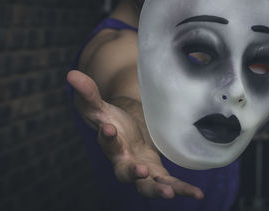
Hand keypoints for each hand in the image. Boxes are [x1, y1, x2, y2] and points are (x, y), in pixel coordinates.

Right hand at [66, 70, 203, 199]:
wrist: (124, 130)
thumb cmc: (109, 119)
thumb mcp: (99, 105)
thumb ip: (88, 92)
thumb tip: (71, 74)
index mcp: (109, 143)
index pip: (106, 140)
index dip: (106, 136)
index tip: (108, 128)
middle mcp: (122, 160)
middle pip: (124, 171)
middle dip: (132, 172)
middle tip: (140, 170)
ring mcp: (140, 168)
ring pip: (146, 185)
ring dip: (157, 189)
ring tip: (169, 194)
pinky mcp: (155, 171)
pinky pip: (167, 183)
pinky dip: (182, 190)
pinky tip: (197, 194)